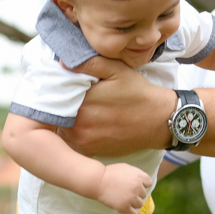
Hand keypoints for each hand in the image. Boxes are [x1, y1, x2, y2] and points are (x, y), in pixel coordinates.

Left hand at [59, 56, 176, 156]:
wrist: (159, 122)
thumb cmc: (138, 93)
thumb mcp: (117, 70)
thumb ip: (90, 64)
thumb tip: (62, 62)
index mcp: (83, 102)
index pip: (55, 96)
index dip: (55, 90)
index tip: (58, 86)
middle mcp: (79, 125)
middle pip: (56, 114)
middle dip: (59, 105)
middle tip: (64, 97)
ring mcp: (84, 141)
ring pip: (62, 128)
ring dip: (64, 120)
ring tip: (75, 110)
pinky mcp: (90, 151)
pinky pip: (71, 142)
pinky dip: (73, 133)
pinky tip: (83, 123)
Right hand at [94, 162, 151, 213]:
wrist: (97, 181)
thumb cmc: (110, 173)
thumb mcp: (126, 168)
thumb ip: (137, 174)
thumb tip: (145, 183)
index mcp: (139, 176)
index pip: (148, 183)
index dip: (141, 184)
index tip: (133, 185)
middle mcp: (137, 187)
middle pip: (144, 194)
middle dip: (136, 193)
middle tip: (125, 192)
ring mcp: (131, 198)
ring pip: (139, 204)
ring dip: (133, 203)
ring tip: (123, 199)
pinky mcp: (124, 207)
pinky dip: (129, 212)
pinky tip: (124, 208)